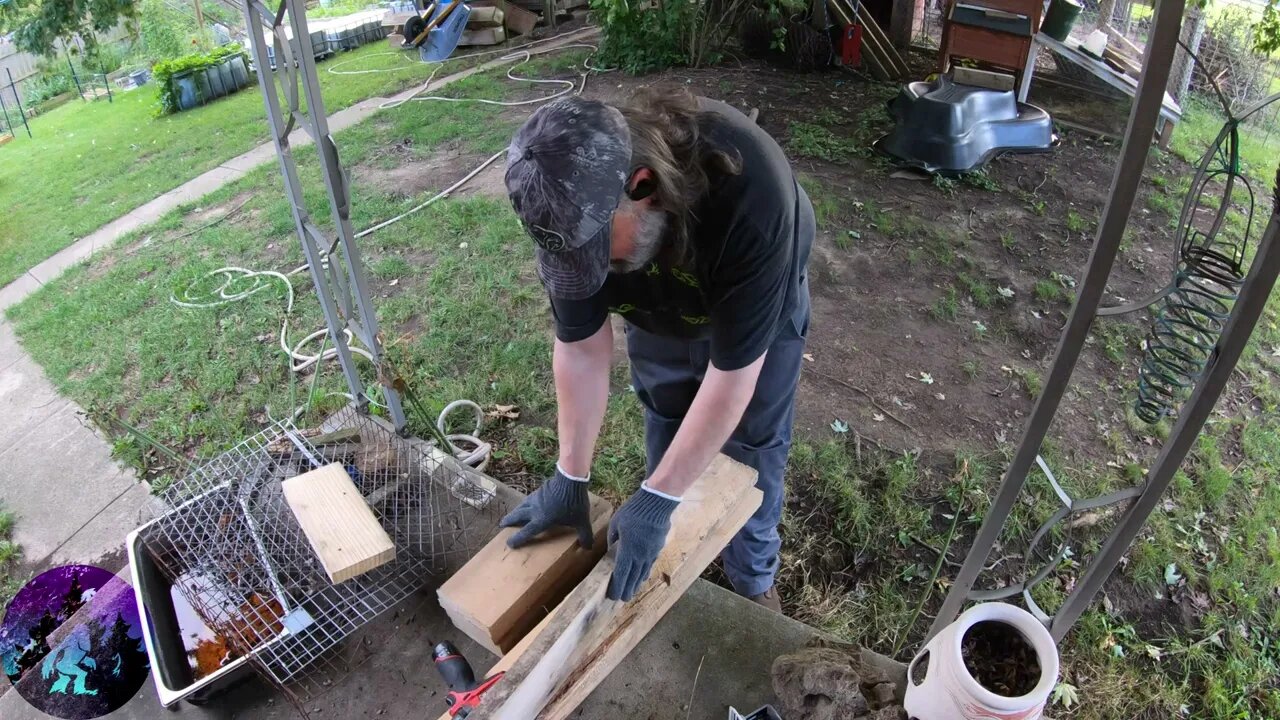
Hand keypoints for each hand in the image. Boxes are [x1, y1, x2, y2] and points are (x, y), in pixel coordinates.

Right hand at [500, 467, 593, 548]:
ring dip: (516, 510)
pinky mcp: (540, 490)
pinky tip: (529, 501)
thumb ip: (584, 535)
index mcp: (542, 520)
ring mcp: (536, 498)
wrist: (570, 480)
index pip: (527, 532)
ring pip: (522, 505)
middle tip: (502, 524)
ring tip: (513, 513)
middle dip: (509, 521)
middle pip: (518, 516)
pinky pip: (529, 498)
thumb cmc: (574, 503)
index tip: (509, 543)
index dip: (517, 539)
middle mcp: (535, 510)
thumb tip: (588, 548)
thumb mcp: (581, 521)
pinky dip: (526, 502)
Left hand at [606, 487, 678, 601]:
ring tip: (632, 591)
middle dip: (627, 589)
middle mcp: (639, 556)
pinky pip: (650, 564)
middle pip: (632, 577)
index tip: (614, 596)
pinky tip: (644, 576)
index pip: (621, 574)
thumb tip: (612, 546)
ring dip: (636, 583)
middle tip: (623, 599)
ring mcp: (650, 553)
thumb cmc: (633, 512)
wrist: (656, 504)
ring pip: (642, 573)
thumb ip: (612, 537)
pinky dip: (645, 573)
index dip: (617, 587)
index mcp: (627, 550)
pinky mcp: (657, 548)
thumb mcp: (616, 522)